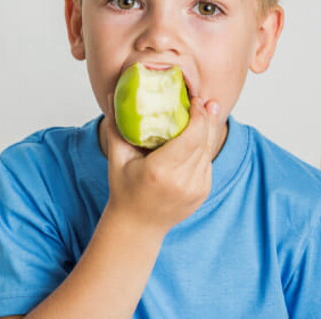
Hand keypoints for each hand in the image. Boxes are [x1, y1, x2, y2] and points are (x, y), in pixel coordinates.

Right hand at [103, 95, 225, 236]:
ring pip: (209, 151)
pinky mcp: (203, 192)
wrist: (138, 226)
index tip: (194, 99)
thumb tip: (111, 94)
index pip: (190, 136)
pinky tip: (202, 133)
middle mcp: (182, 181)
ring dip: (209, 129)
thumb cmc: (124, 191)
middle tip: (203, 99)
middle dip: (206, 117)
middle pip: (204, 140)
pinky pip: (207, 162)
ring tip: (208, 109)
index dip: (197, 115)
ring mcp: (195, 188)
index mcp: (161, 171)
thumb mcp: (117, 159)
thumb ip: (116, 126)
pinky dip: (205, 146)